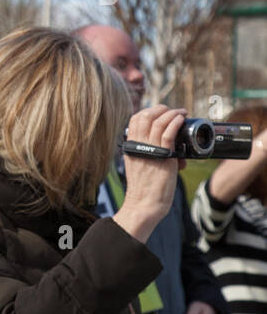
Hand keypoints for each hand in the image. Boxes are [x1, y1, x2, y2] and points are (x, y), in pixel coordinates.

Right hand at [114, 106, 184, 243]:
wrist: (144, 204)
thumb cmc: (145, 189)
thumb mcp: (140, 165)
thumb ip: (147, 152)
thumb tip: (165, 145)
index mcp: (131, 146)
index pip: (135, 120)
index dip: (148, 111)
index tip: (161, 112)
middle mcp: (137, 145)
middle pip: (145, 116)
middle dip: (161, 109)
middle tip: (173, 111)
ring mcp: (149, 150)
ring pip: (157, 121)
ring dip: (172, 113)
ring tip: (182, 113)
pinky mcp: (162, 156)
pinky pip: (167, 133)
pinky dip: (175, 123)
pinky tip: (181, 120)